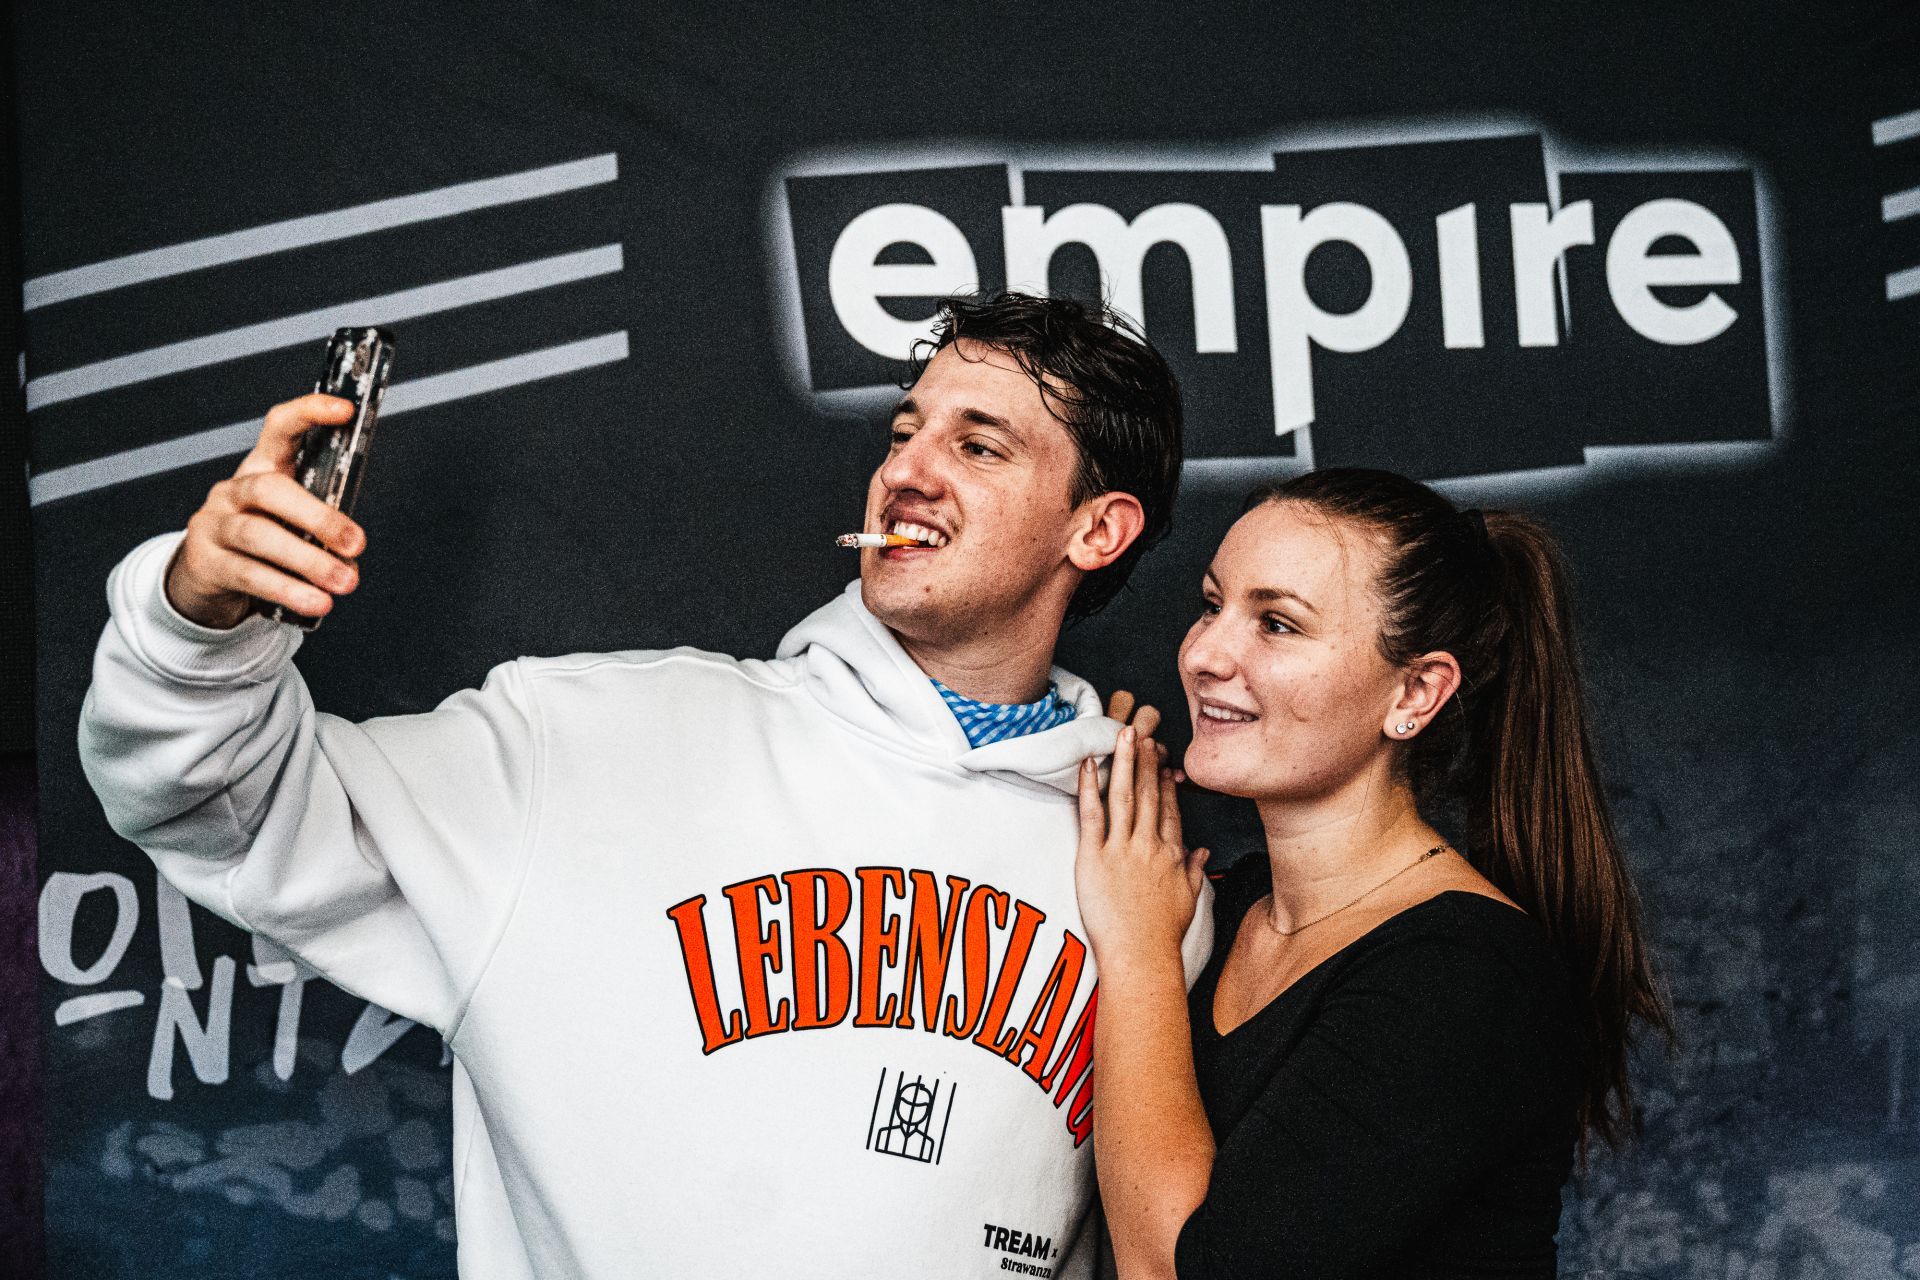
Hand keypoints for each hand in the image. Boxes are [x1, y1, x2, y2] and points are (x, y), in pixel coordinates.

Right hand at [165, 394, 366, 628]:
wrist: (208, 576)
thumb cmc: (263, 539)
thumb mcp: (291, 520)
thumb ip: (321, 522)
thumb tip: (352, 551)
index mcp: (262, 468)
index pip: (280, 428)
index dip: (309, 413)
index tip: (346, 410)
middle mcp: (234, 491)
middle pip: (270, 490)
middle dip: (318, 516)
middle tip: (356, 543)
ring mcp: (214, 525)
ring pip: (259, 536)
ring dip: (308, 562)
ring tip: (343, 581)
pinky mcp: (208, 562)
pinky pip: (250, 575)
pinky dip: (289, 590)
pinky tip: (316, 601)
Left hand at [1075, 720, 1208, 963]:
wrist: (1142, 955)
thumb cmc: (1162, 935)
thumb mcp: (1188, 900)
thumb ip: (1194, 871)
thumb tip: (1200, 853)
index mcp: (1171, 855)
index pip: (1169, 810)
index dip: (1164, 783)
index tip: (1161, 761)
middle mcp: (1149, 845)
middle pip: (1148, 794)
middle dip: (1145, 761)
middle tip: (1142, 732)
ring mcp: (1122, 849)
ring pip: (1124, 795)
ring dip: (1124, 762)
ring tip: (1122, 734)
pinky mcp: (1095, 857)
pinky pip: (1091, 814)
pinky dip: (1090, 787)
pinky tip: (1088, 764)